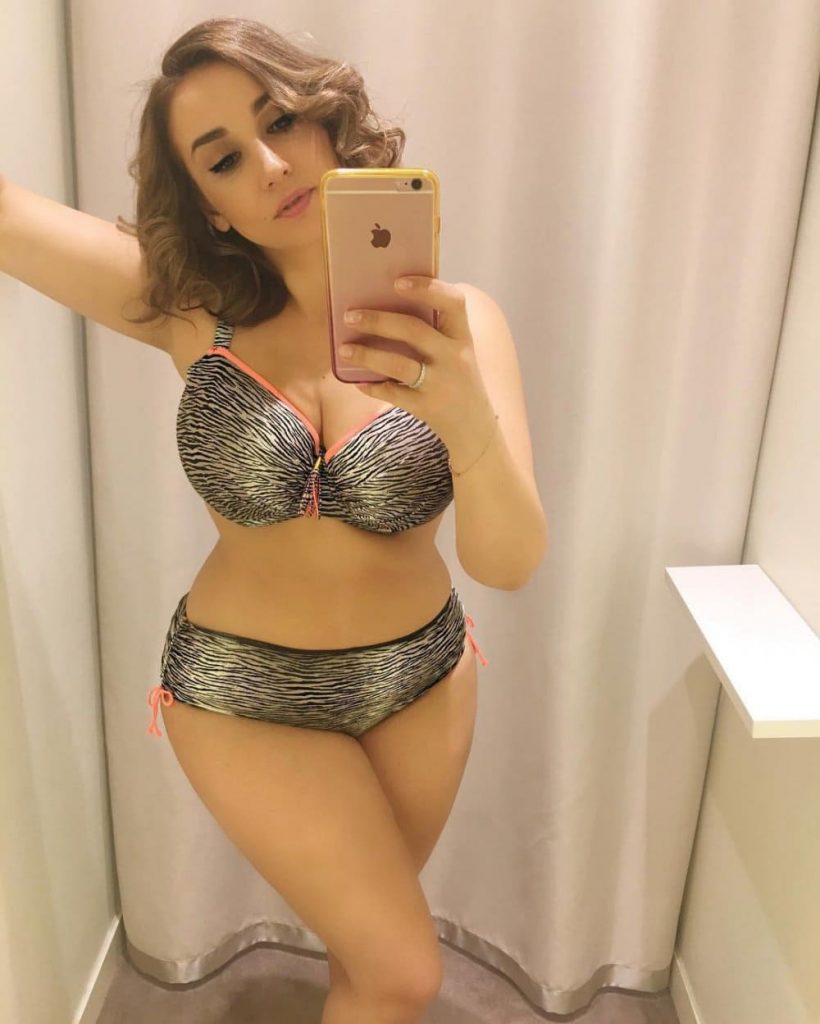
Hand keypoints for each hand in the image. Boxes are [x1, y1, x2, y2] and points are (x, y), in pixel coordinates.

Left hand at [341, 276, 493, 446]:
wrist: (474, 428)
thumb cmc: (458, 380)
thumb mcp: (457, 353)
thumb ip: (434, 331)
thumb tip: (384, 307)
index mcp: (462, 337)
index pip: (453, 303)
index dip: (427, 288)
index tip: (397, 282)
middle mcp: (455, 358)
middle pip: (414, 331)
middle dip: (378, 321)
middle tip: (350, 316)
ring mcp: (441, 384)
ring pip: (399, 365)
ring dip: (367, 355)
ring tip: (345, 350)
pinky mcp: (428, 408)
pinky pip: (394, 394)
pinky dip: (373, 387)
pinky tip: (358, 381)